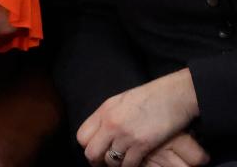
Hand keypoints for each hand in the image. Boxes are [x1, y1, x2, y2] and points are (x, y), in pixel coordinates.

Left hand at [77, 70, 199, 166]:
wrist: (173, 96)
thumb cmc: (149, 97)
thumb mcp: (120, 101)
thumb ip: (107, 117)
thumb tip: (100, 132)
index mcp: (104, 111)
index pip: (82, 136)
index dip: (88, 146)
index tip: (96, 151)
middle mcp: (110, 124)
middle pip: (91, 152)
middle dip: (97, 160)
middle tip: (105, 162)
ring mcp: (125, 135)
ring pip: (110, 161)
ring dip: (116, 164)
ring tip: (123, 161)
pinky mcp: (142, 144)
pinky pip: (129, 164)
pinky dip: (131, 166)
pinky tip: (136, 162)